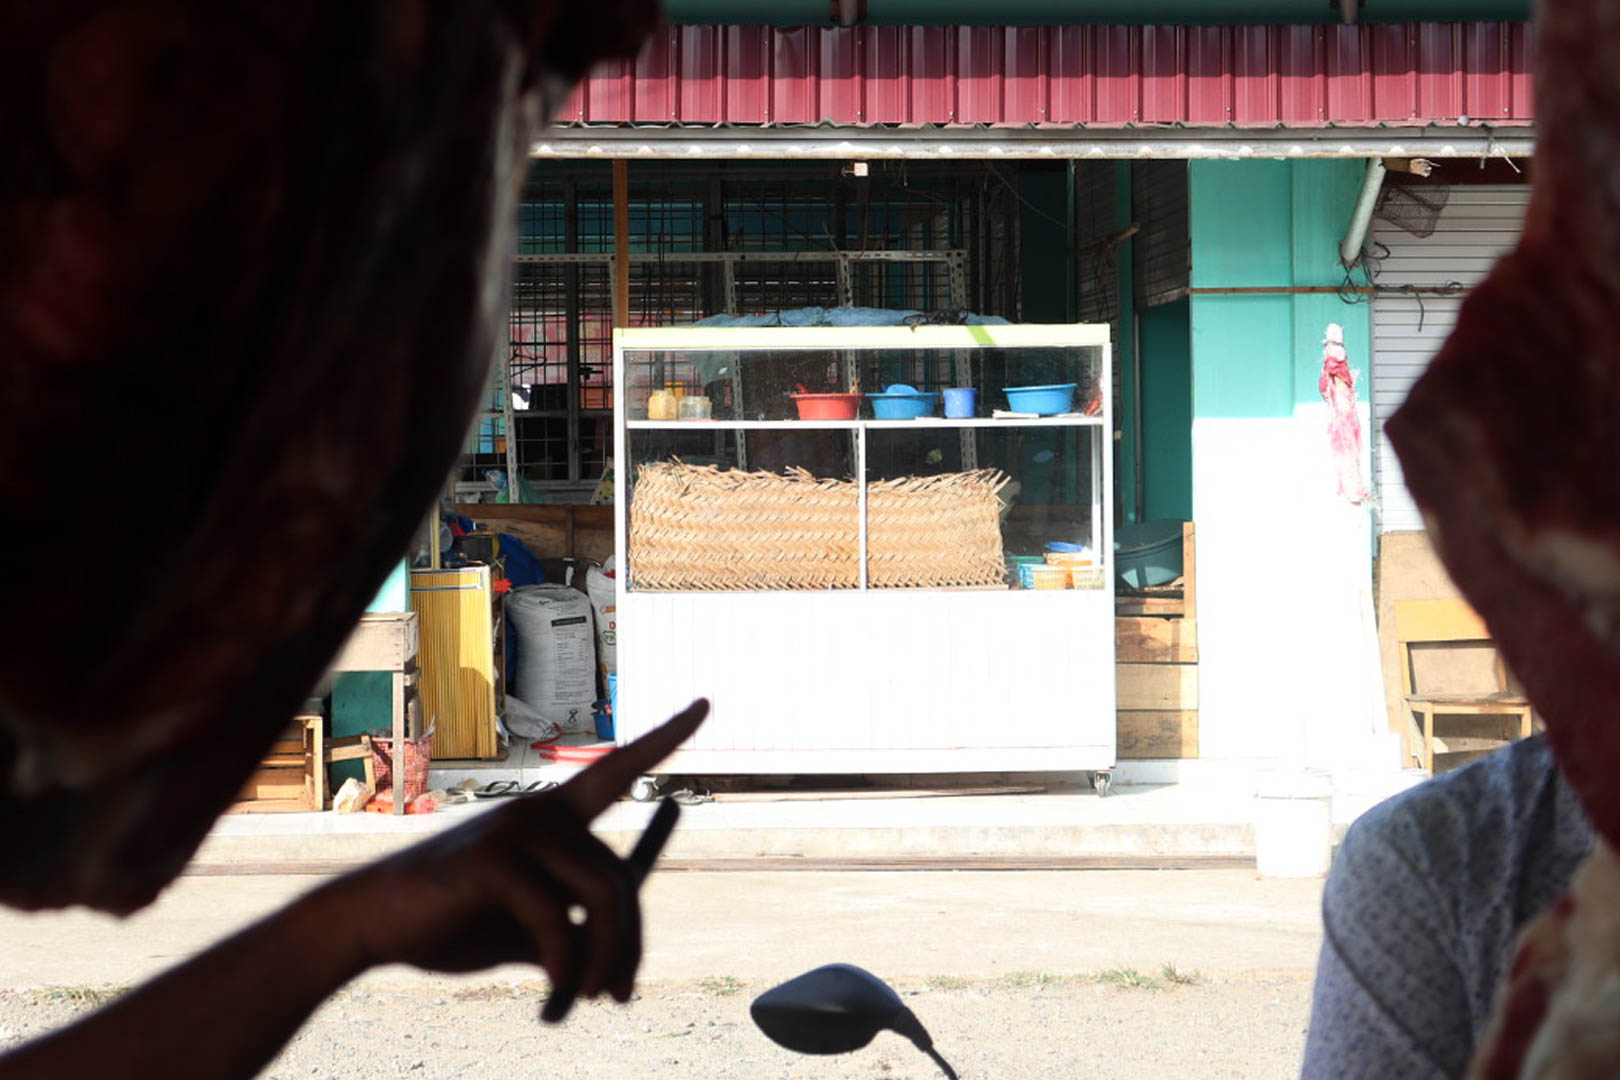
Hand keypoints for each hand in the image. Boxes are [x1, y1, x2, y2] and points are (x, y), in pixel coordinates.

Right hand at [324, 700, 707, 1012]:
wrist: (371, 928)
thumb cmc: (447, 924)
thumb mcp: (522, 930)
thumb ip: (570, 933)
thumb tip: (617, 969)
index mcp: (551, 816)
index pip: (619, 768)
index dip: (666, 737)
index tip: (706, 703)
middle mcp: (541, 810)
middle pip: (622, 876)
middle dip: (630, 944)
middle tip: (621, 996)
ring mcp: (519, 828)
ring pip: (604, 897)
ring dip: (606, 960)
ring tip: (592, 997)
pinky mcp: (497, 859)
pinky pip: (561, 920)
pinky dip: (569, 964)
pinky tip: (558, 988)